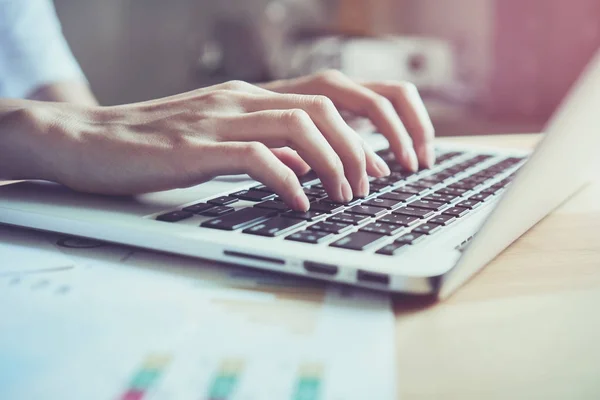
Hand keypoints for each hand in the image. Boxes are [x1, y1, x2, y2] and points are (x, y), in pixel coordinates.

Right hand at [17, 71, 433, 210]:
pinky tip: (299, 203)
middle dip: (379, 136)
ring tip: (347, 196)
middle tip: (393, 176)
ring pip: (304, 123)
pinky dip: (289, 180)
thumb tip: (313, 167)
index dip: (387, 113)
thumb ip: (271, 147)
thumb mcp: (227, 142)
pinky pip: (258, 156)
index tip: (408, 153)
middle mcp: (248, 96)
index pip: (342, 88)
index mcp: (259, 94)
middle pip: (336, 98)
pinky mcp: (197, 145)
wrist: (89, 141)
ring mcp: (223, 117)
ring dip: (339, 162)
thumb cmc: (160, 145)